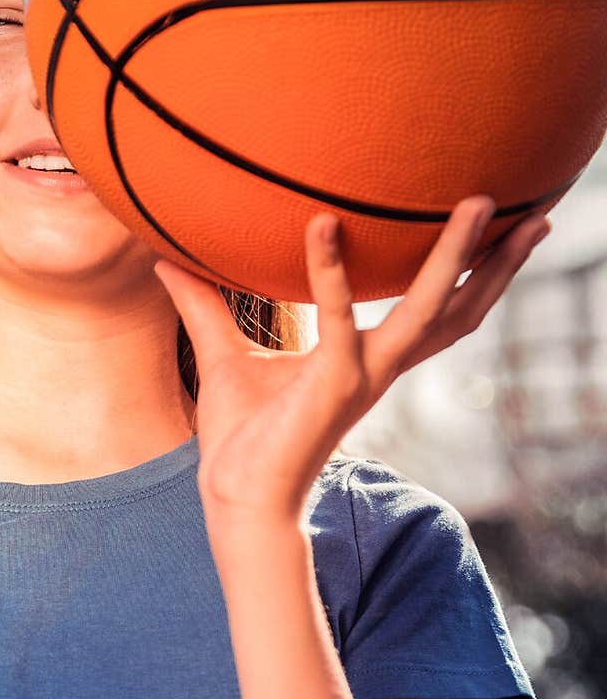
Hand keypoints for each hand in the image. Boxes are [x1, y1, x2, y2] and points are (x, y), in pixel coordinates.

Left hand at [152, 196, 550, 525]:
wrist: (235, 496)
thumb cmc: (240, 435)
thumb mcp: (224, 353)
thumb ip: (205, 303)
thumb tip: (166, 259)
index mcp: (366, 357)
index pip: (434, 309)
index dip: (469, 272)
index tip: (496, 226)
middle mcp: (379, 365)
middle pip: (458, 308)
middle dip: (498, 263)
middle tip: (532, 210)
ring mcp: (361, 375)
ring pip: (428, 309)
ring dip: (455, 257)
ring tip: (477, 202)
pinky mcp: (331, 385)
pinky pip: (335, 318)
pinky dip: (328, 271)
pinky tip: (322, 223)